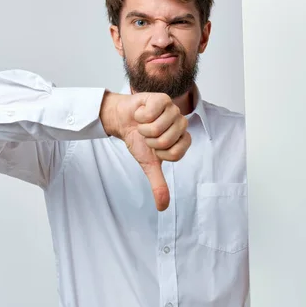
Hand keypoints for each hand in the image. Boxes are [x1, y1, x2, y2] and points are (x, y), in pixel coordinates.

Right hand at [101, 91, 190, 210]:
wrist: (123, 121)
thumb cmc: (138, 140)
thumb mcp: (148, 164)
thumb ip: (158, 184)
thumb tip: (163, 207)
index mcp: (182, 139)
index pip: (176, 153)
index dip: (159, 153)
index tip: (154, 148)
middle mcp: (181, 123)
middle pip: (167, 141)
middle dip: (150, 141)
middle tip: (146, 135)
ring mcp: (173, 109)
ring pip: (158, 127)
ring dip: (144, 128)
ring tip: (143, 124)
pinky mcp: (162, 99)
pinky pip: (152, 113)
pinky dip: (141, 116)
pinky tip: (141, 114)